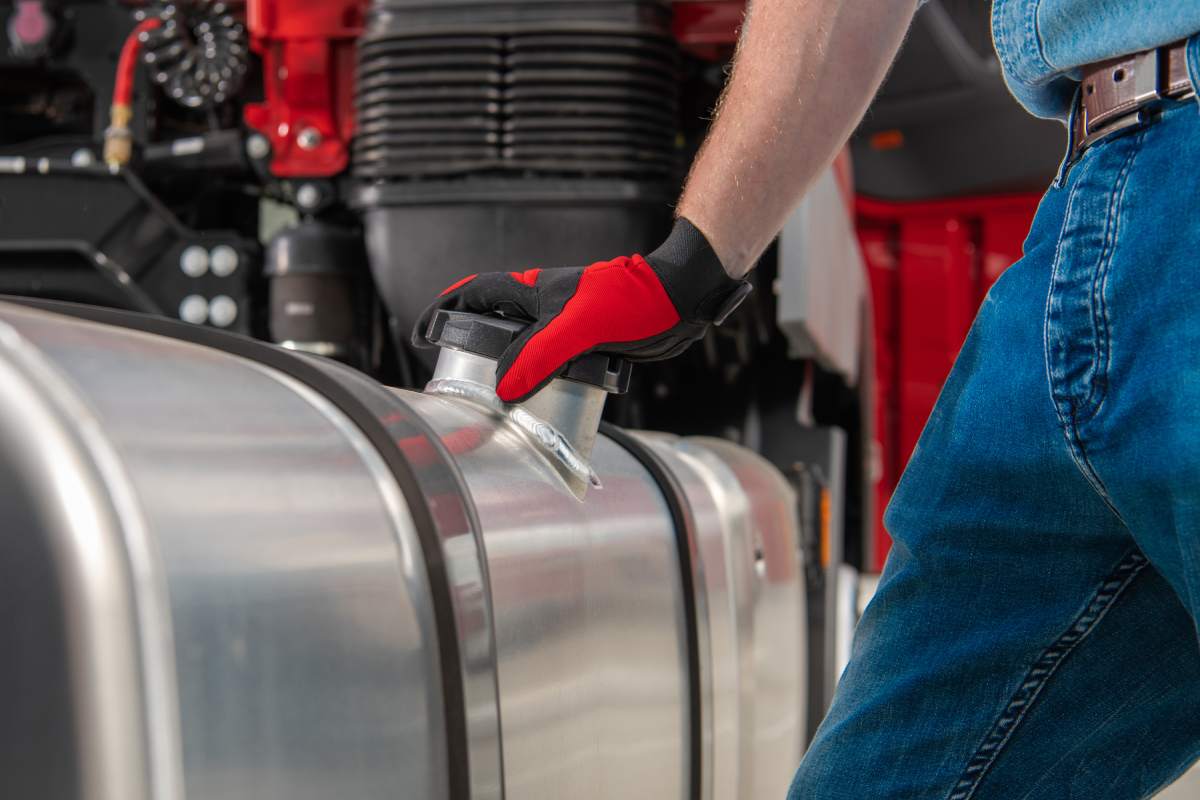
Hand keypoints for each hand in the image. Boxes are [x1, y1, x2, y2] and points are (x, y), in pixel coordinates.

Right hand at [413, 218, 751, 402]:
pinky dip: (538, 382)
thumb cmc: (632, 299)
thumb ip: (539, 352)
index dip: (445, 309)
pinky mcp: (588, 347)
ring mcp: (566, 328)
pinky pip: (551, 365)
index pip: (476, 294)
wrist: (679, 300)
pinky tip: (539, 404)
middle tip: (450, 373)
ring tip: (488, 399)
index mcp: (534, 292)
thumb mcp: (579, 326)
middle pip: (495, 322)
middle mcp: (545, 308)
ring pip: (524, 348)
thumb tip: (504, 387)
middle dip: (468, 342)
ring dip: (505, 369)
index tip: (422, 333)